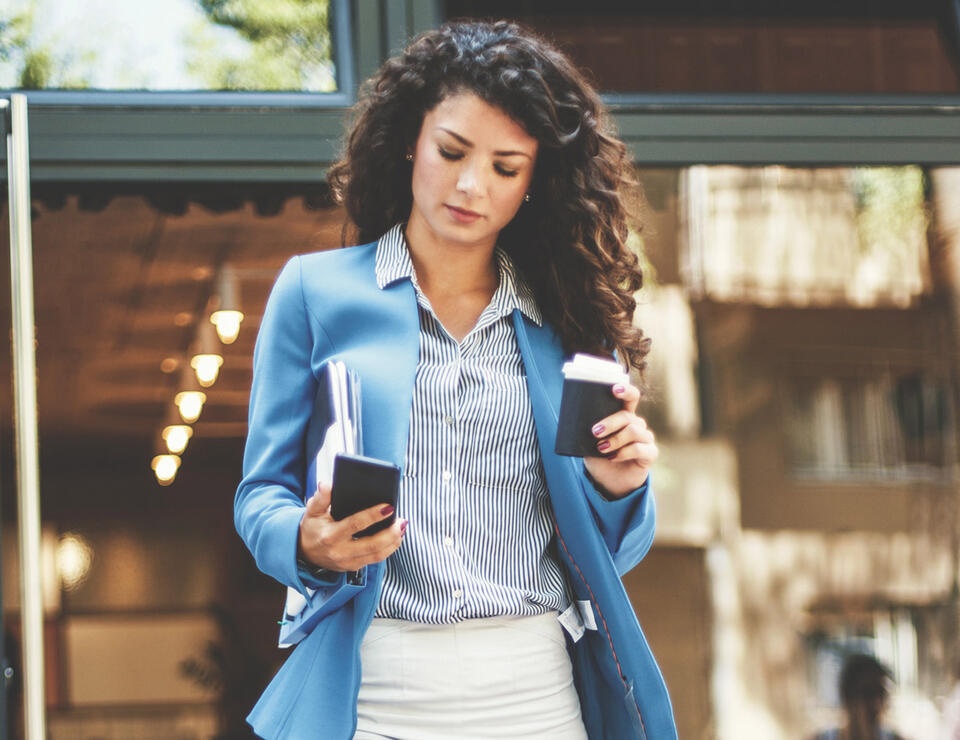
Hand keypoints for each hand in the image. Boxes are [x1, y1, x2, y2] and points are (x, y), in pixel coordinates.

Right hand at [298, 481, 406, 571]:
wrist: (303, 552)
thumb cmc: (312, 528)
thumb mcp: (312, 511)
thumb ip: (320, 498)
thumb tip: (328, 485)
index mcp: (330, 536)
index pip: (356, 525)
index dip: (373, 516)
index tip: (388, 506)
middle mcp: (340, 552)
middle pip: (372, 545)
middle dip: (391, 533)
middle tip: (402, 520)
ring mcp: (348, 562)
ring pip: (377, 555)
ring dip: (394, 542)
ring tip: (402, 526)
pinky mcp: (353, 567)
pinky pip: (375, 559)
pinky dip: (388, 548)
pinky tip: (395, 536)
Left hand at [582, 382, 657, 498]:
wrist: (608, 482)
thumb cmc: (599, 458)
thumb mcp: (589, 443)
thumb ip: (587, 431)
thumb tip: (574, 420)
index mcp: (624, 417)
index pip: (631, 398)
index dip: (626, 391)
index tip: (614, 389)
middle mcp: (637, 425)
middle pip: (627, 416)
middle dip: (610, 423)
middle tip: (595, 432)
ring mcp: (646, 438)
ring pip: (634, 430)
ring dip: (615, 439)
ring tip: (601, 448)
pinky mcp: (650, 453)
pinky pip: (640, 448)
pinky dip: (624, 453)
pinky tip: (612, 458)